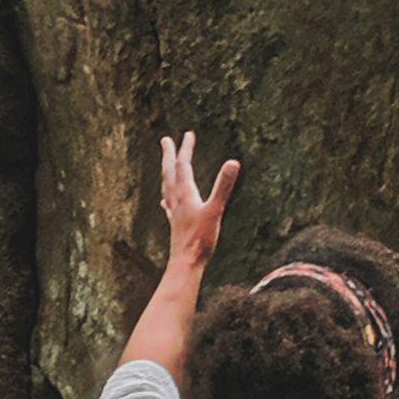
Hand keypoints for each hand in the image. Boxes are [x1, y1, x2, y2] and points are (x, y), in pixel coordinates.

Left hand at [160, 130, 239, 272]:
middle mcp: (176, 200)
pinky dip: (167, 196)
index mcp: (185, 194)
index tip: (188, 134)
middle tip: (165, 140)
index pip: (184, 165)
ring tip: (164, 165)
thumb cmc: (200, 239)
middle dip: (169, 155)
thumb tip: (233, 162)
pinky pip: (168, 204)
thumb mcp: (216, 210)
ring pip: (167, 186)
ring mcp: (174, 212)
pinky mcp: (175, 223)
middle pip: (169, 172)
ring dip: (166, 172)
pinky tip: (165, 201)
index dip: (186, 149)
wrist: (185, 263)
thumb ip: (224, 186)